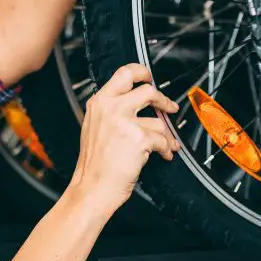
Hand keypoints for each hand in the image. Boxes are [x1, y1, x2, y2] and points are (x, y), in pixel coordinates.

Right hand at [69, 63, 180, 217]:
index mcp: (99, 103)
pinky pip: (162, 139)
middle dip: (163, 100)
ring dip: (166, 135)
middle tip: (169, 107)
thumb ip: (112, 111)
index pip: (123, 74)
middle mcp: (110, 108)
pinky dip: (166, 148)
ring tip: (165, 145)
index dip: (141, 72)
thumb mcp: (95, 127)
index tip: (150, 77)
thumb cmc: (94, 165)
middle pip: (147, 90)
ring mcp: (125, 121)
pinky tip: (163, 154)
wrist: (91, 188)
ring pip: (159, 120)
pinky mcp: (139, 138)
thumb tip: (139, 105)